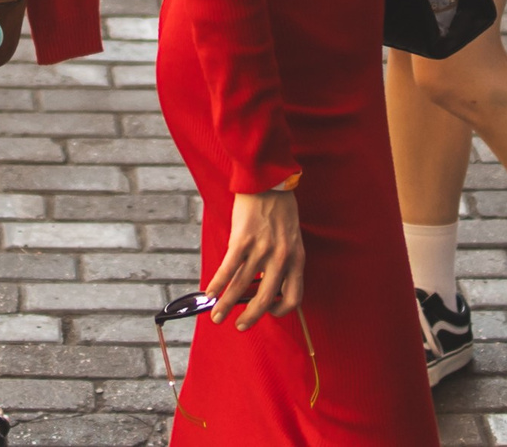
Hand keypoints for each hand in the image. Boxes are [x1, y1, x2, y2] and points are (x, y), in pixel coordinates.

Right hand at [205, 189, 302, 329]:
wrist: (268, 181)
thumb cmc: (281, 209)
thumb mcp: (292, 237)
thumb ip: (284, 260)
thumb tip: (265, 283)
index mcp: (297, 259)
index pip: (293, 297)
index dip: (280, 310)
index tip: (269, 312)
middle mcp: (281, 258)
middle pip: (265, 299)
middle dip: (250, 318)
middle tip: (240, 326)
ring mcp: (261, 250)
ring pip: (241, 287)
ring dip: (226, 305)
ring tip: (216, 315)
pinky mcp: (242, 240)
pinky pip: (228, 269)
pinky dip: (217, 284)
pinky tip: (209, 293)